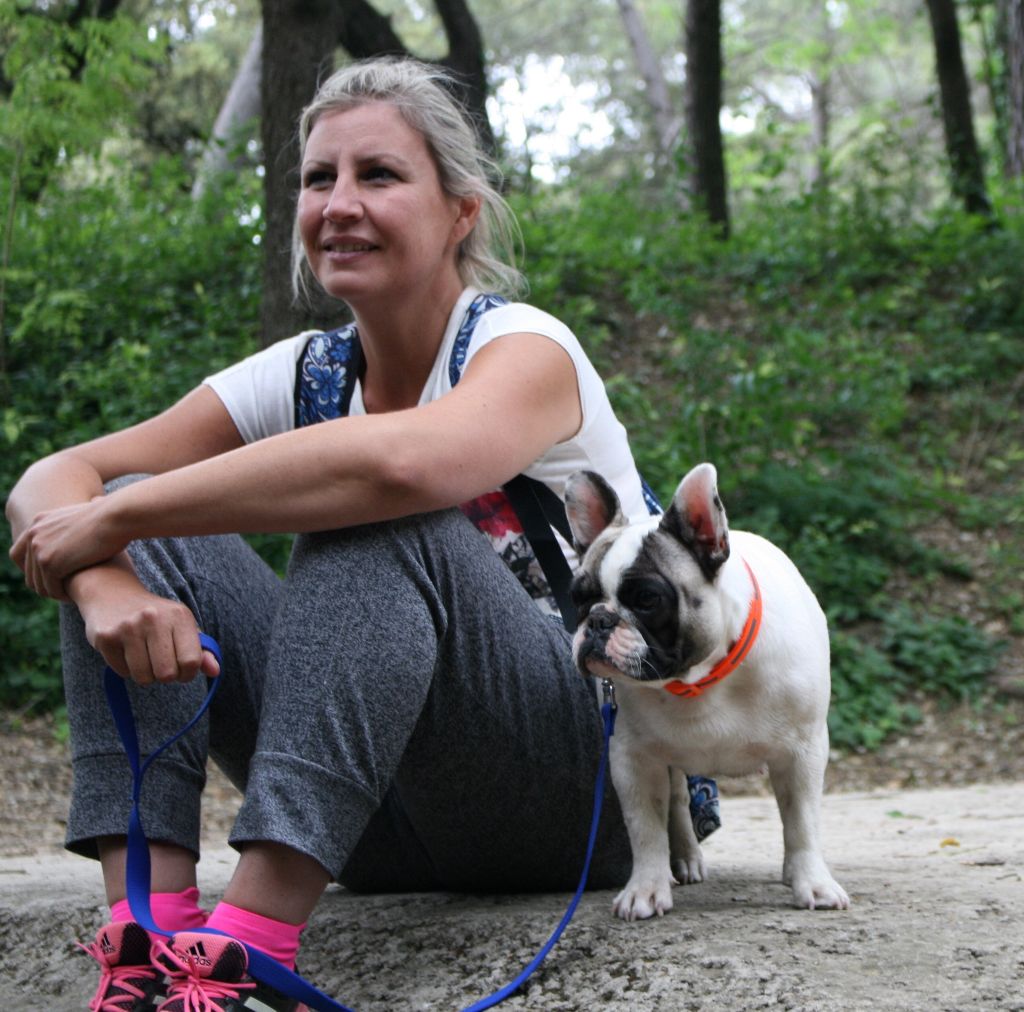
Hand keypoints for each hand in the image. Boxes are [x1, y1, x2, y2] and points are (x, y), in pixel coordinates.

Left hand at [9, 498, 124, 600]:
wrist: (116, 518)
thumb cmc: (111, 517)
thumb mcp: (84, 516)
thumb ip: (74, 524)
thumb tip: (91, 511)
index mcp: (39, 521)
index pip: (19, 553)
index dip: (31, 569)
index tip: (49, 577)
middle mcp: (34, 534)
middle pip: (28, 571)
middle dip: (44, 583)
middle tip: (64, 589)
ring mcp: (39, 549)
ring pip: (38, 583)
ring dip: (53, 592)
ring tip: (70, 595)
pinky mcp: (49, 564)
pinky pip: (50, 588)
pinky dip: (62, 595)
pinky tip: (75, 596)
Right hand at [74, 579, 220, 685]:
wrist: (112, 593)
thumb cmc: (155, 616)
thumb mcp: (182, 626)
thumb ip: (202, 650)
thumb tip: (215, 671)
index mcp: (179, 616)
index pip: (191, 661)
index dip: (188, 674)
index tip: (182, 670)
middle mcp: (154, 619)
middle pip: (167, 674)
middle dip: (165, 676)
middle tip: (160, 662)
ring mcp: (128, 627)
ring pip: (143, 677)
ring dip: (145, 674)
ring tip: (143, 655)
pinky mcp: (106, 637)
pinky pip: (122, 672)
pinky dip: (126, 669)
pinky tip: (126, 650)